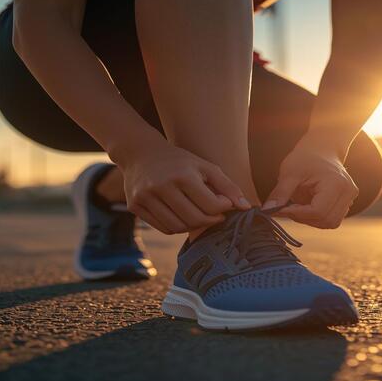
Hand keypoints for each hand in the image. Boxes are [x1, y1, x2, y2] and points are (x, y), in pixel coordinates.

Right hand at [118, 143, 250, 233]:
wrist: (140, 152)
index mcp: (183, 175)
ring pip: (178, 227)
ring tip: (199, 215)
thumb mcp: (205, 167)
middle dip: (210, 221)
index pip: (211, 205)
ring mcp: (146, 197)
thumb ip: (228, 186)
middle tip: (215, 216)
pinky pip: (163, 228)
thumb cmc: (179, 161)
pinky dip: (177, 227)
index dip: (223, 210)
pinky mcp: (135, 206)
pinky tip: (183, 216)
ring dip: (193, 226)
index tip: (225, 206)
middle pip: (195, 219)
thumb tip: (246, 207)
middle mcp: (162, 186)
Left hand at [264, 137, 357, 228]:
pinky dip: (317, 217)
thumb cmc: (305, 158)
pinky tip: (308, 204)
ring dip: (310, 219)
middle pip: (325, 220)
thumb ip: (280, 193)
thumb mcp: (289, 172)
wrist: (322, 148)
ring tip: (298, 204)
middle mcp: (348, 192)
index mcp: (336, 184)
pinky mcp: (348, 202)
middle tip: (288, 206)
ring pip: (329, 223)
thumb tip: (267, 211)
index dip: (296, 214)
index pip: (317, 211)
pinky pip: (332, 219)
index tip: (280, 209)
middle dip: (303, 218)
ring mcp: (350, 198)